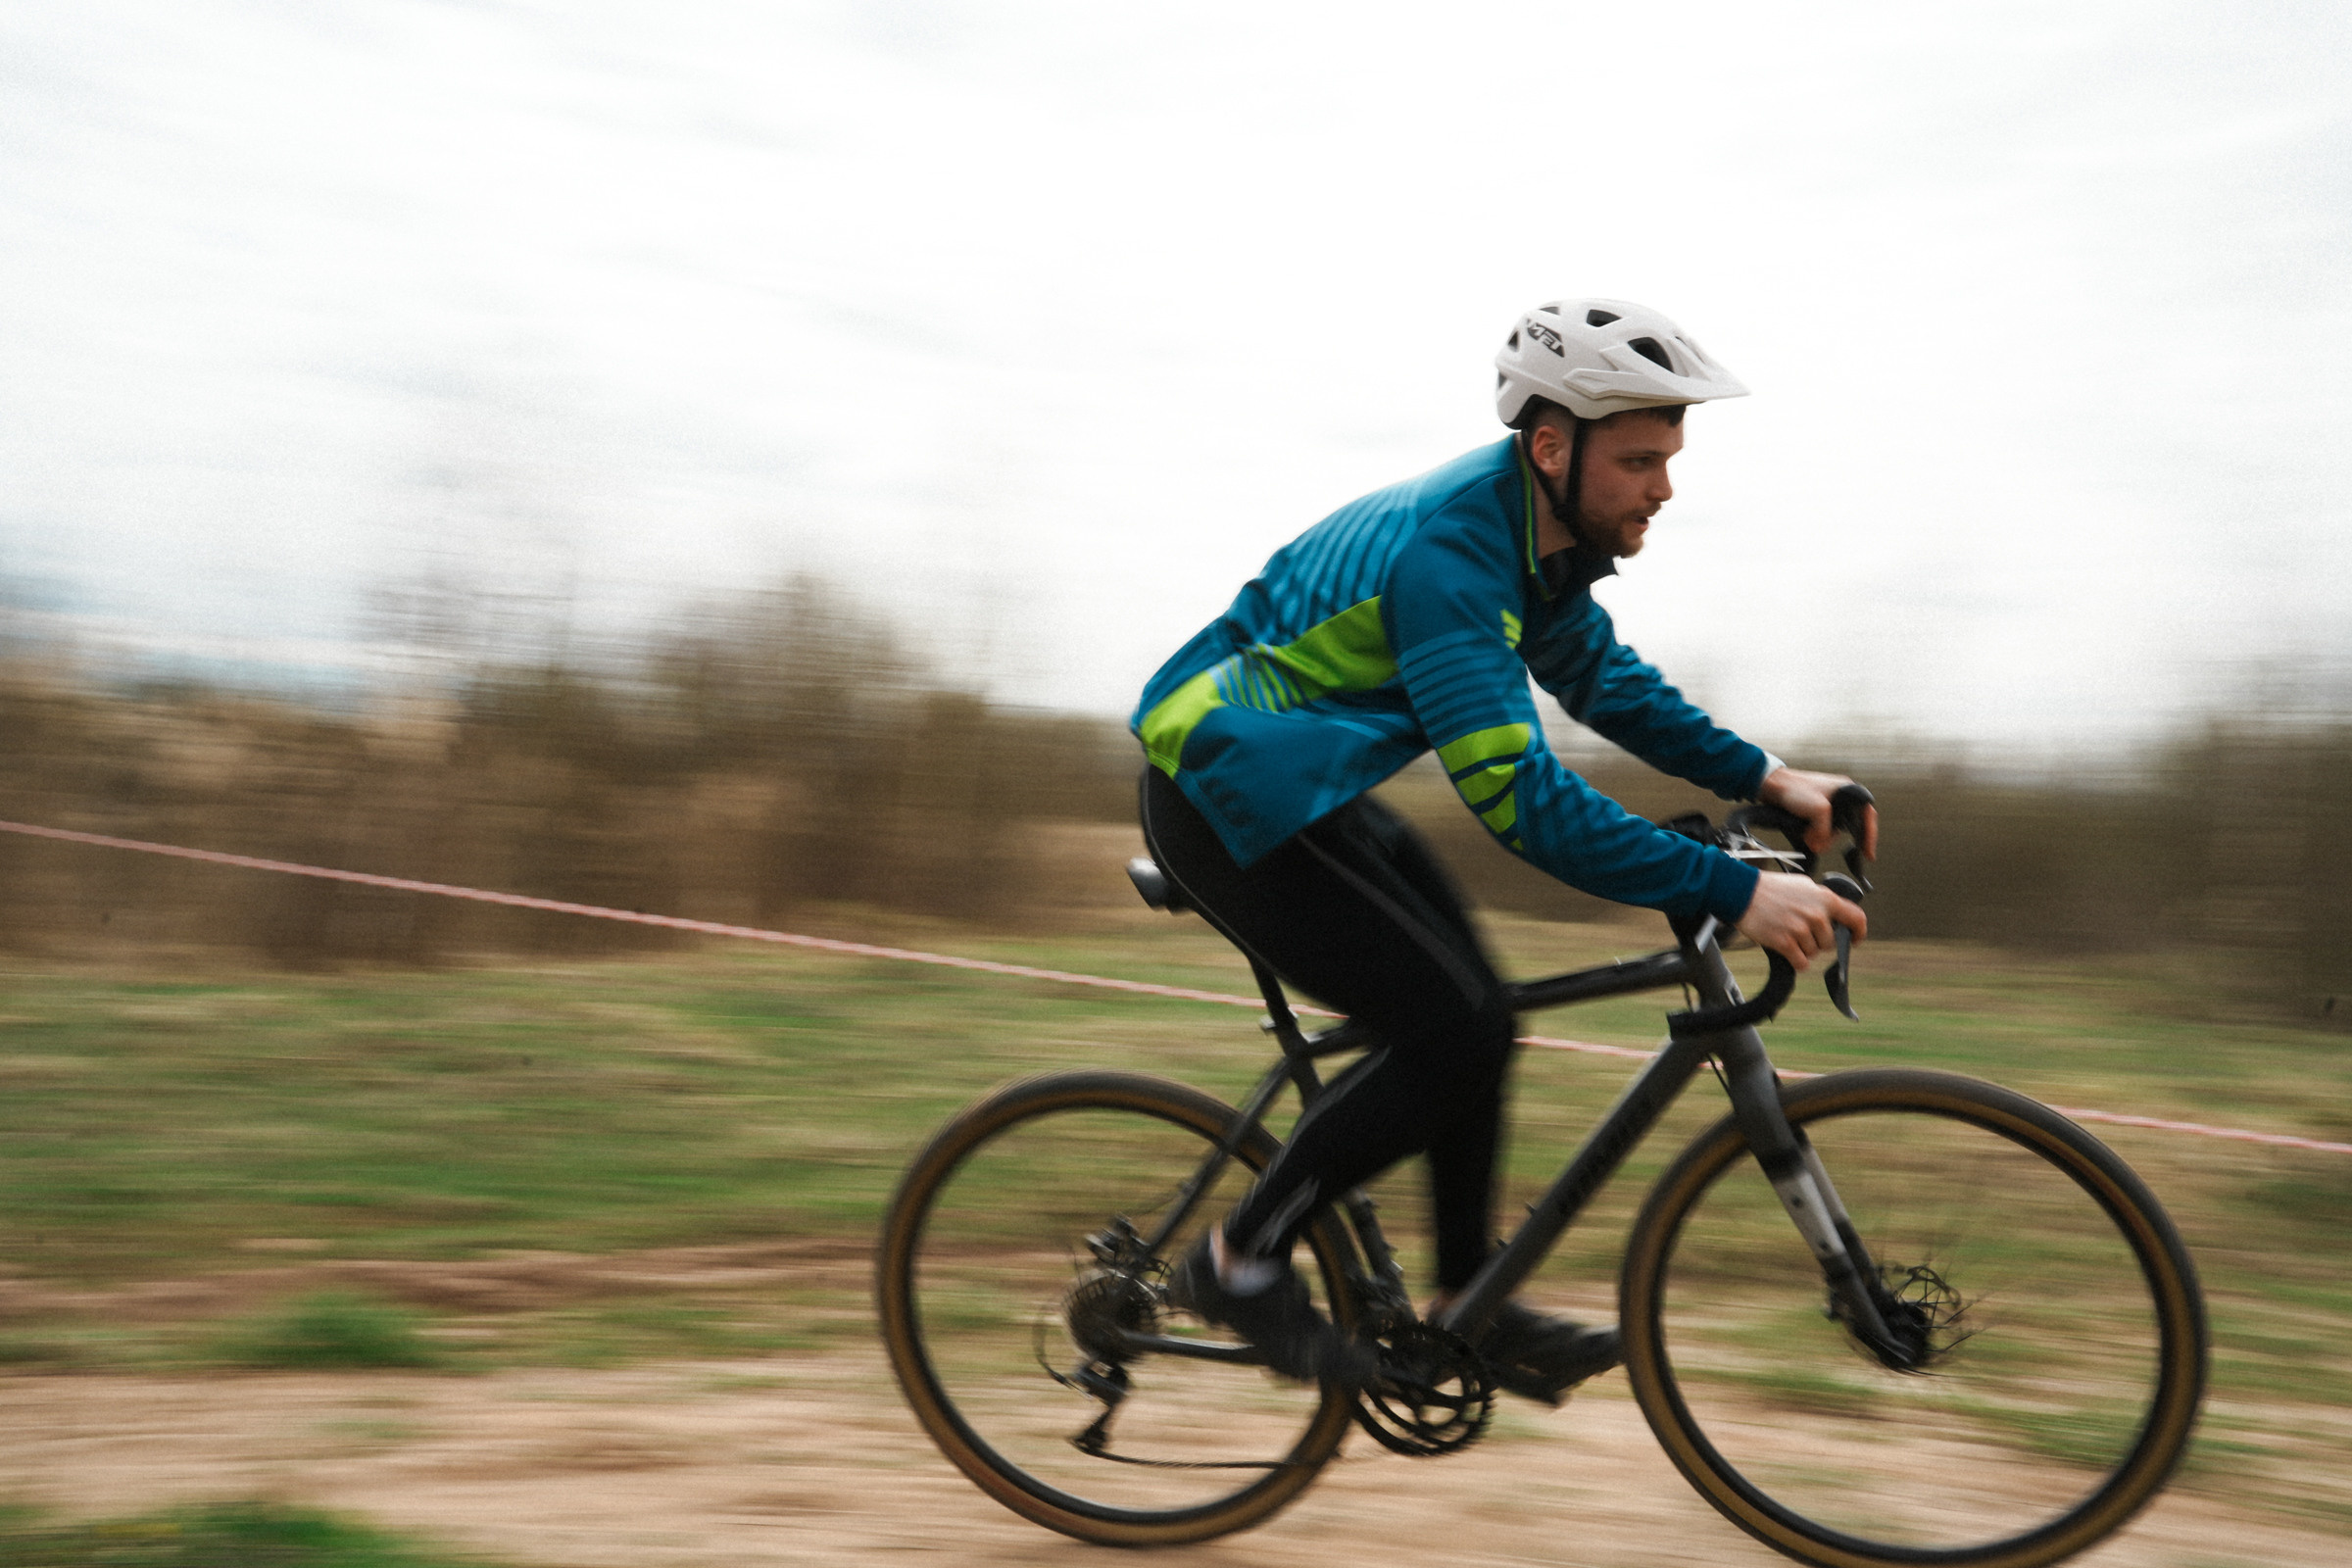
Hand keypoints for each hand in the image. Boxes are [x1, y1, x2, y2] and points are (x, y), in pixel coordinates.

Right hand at [1736, 871, 1865, 971]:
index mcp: (1825, 899)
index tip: (1854, 939)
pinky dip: (1795, 961)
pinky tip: (1786, 950)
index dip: (1859, 932)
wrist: (1741, 892)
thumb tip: (1835, 914)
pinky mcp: (1785, 942)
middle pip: (1830, 943)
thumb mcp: (1803, 885)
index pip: (1856, 918)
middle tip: (1801, 932)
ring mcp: (1801, 929)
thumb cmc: (1770, 888)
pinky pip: (1801, 963)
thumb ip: (1822, 900)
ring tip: (1788, 935)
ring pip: (1814, 953)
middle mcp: (1816, 915)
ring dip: (1803, 950)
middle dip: (1818, 942)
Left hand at [1759, 767, 1879, 858]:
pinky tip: (1804, 835)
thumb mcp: (1818, 810)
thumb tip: (1820, 845)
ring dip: (1820, 838)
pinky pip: (1821, 830)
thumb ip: (1826, 831)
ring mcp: (1827, 805)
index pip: (1867, 816)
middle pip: (1848, 827)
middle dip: (1832, 838)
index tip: (1868, 855)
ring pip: (1832, 831)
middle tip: (1820, 843)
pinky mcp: (1814, 812)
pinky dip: (1814, 836)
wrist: (1770, 785)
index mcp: (1848, 791)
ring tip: (1806, 835)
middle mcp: (1841, 798)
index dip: (1870, 836)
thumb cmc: (1794, 790)